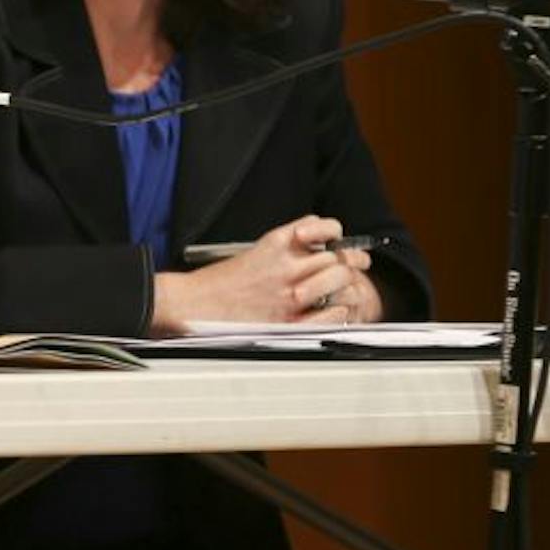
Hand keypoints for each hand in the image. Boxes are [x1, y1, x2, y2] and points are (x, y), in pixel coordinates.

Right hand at [150, 215, 384, 333]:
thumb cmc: (216, 282)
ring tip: (346, 288)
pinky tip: (335, 309)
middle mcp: (286, 266)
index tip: (341, 241)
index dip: (338, 234)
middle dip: (352, 260)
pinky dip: (339, 311)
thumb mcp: (251, 251)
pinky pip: (331, 314)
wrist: (191, 304)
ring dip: (347, 284)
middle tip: (358, 264)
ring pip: (339, 280)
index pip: (324, 228)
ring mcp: (289, 294)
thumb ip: (282, 249)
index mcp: (276, 243)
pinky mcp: (288, 321)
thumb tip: (312, 247)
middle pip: (338, 257)